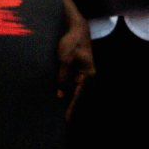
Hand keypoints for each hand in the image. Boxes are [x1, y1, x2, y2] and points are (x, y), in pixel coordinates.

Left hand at [58, 0, 94, 118]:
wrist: (77, 29)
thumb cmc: (71, 42)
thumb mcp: (64, 59)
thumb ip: (63, 76)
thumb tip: (60, 94)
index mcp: (89, 74)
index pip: (78, 94)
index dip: (72, 107)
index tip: (66, 119)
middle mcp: (89, 76)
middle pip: (78, 94)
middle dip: (70, 104)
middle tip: (63, 118)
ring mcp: (85, 74)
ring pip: (74, 88)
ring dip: (67, 95)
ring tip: (59, 108)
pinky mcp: (79, 70)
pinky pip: (72, 82)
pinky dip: (66, 87)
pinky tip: (59, 93)